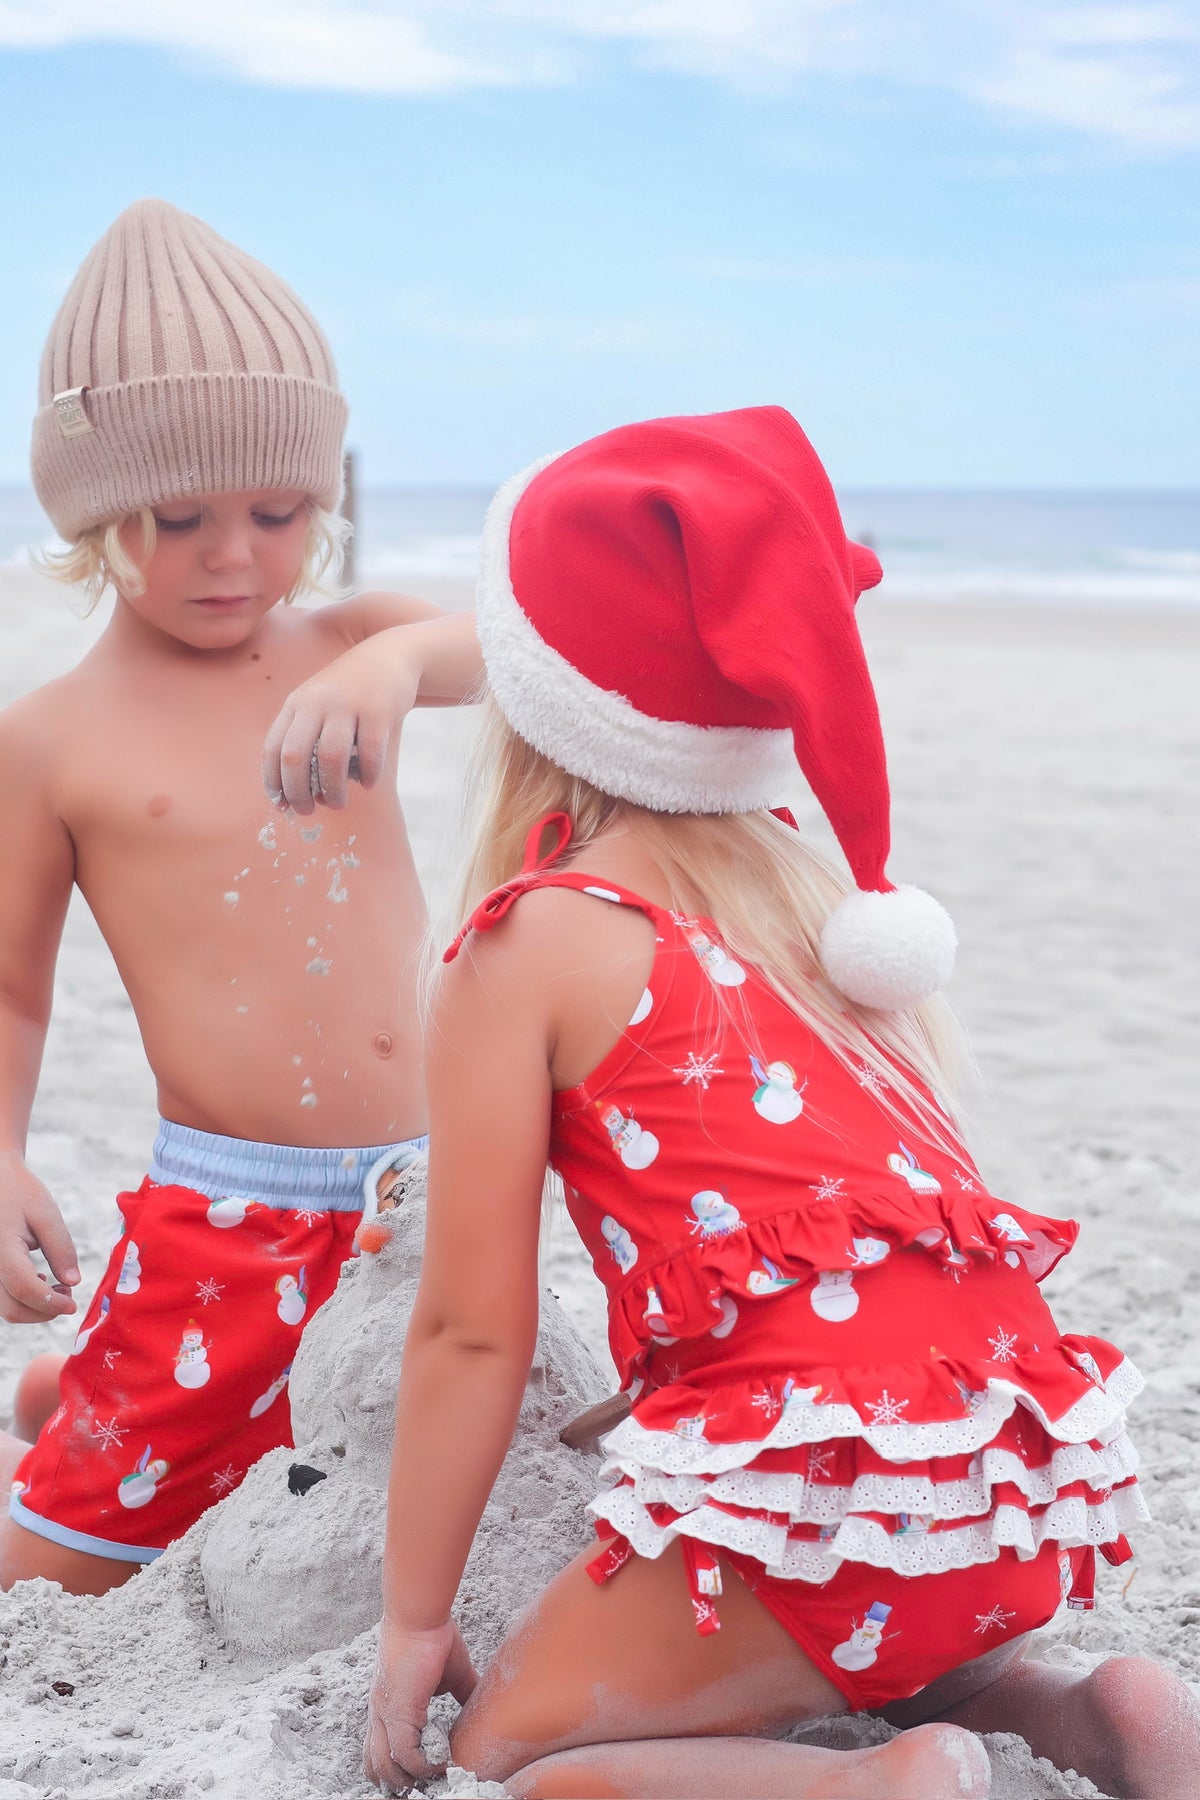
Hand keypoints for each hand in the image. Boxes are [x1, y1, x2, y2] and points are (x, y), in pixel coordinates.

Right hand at [0, 1153, 80, 1322]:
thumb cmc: (18, 1191)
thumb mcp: (45, 1213)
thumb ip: (61, 1248)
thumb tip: (73, 1282)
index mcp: (1, 1250)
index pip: (25, 1290)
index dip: (51, 1303)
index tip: (73, 1304)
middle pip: (12, 1309)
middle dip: (44, 1312)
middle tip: (68, 1298)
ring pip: (5, 1307)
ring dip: (33, 1307)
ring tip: (56, 1287)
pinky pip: (1, 1296)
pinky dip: (21, 1298)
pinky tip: (38, 1280)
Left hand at [262, 634, 419, 815]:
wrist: (390, 657)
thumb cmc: (350, 693)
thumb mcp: (317, 703)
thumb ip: (304, 737)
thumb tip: (295, 791)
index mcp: (296, 704)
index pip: (273, 749)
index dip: (274, 783)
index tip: (282, 806)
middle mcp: (316, 703)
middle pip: (295, 756)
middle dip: (297, 792)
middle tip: (308, 811)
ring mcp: (347, 705)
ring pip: (330, 759)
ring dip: (332, 790)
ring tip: (338, 803)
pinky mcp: (378, 711)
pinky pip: (369, 753)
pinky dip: (367, 775)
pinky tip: (368, 783)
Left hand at [364, 1616, 477, 1791]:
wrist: (421, 1616)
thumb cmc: (433, 1635)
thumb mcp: (451, 1674)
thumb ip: (462, 1694)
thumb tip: (481, 1708)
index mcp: (387, 1706)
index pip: (377, 1751)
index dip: (393, 1770)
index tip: (417, 1778)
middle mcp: (379, 1714)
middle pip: (376, 1767)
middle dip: (398, 1784)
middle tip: (423, 1788)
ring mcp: (385, 1715)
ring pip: (386, 1767)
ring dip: (410, 1780)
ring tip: (435, 1779)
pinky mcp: (398, 1713)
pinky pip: (406, 1755)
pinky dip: (424, 1765)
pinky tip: (442, 1763)